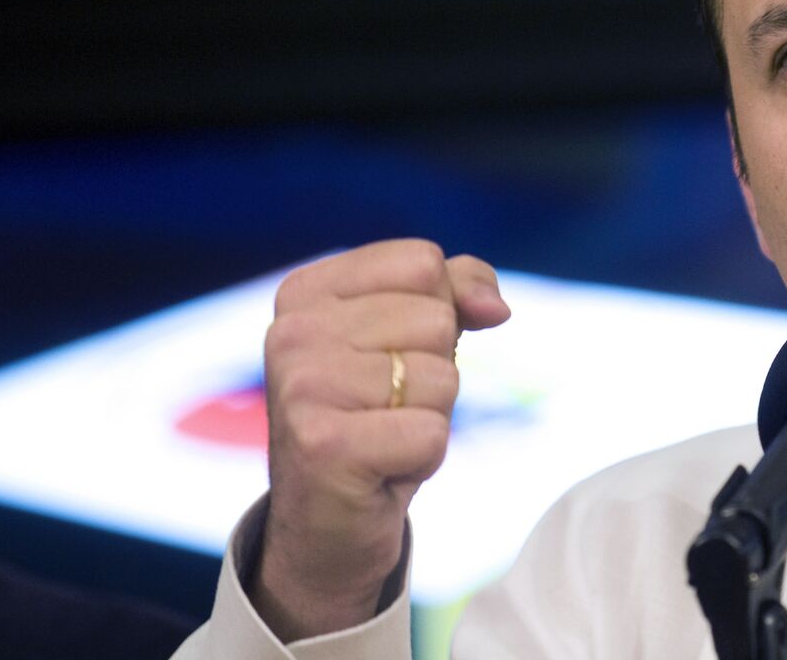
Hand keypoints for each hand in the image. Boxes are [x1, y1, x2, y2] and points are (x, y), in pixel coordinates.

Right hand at [246, 240, 510, 640]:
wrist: (328, 523)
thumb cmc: (377, 418)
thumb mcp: (416, 338)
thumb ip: (459, 290)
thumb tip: (495, 307)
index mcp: (306, 292)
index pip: (424, 263)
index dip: (439, 315)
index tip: (393, 357)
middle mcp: (291, 331)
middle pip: (437, 319)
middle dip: (434, 371)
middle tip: (388, 408)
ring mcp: (302, 387)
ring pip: (441, 377)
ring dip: (430, 416)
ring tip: (384, 436)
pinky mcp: (323, 445)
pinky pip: (432, 432)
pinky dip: (425, 457)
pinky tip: (382, 468)